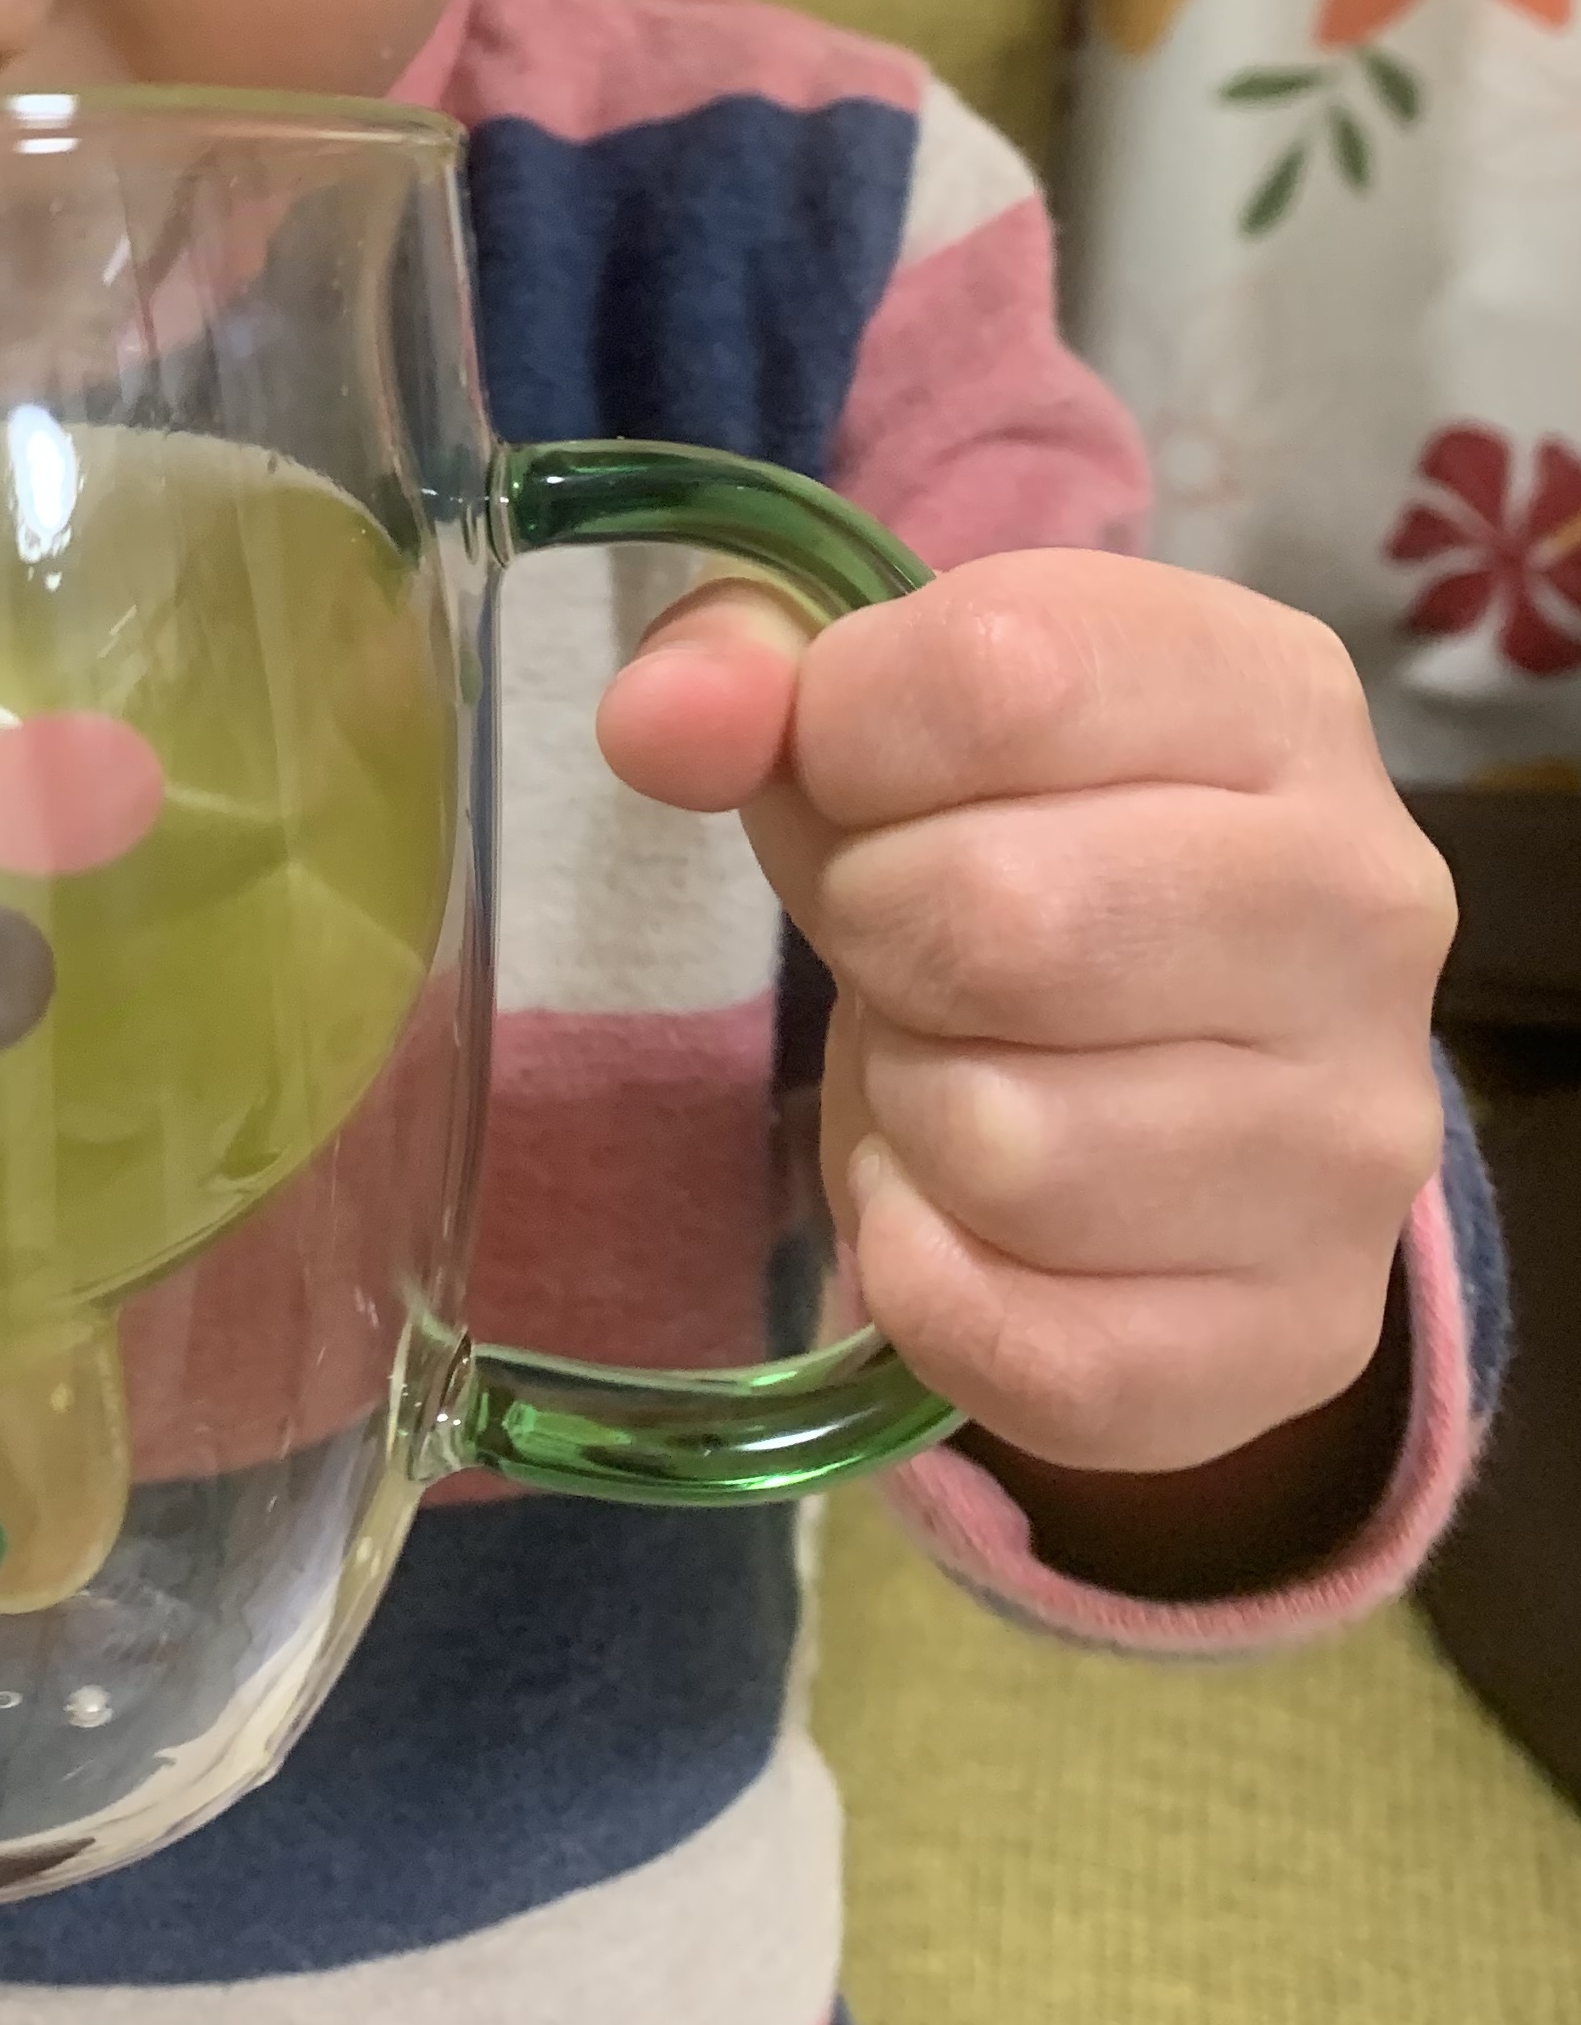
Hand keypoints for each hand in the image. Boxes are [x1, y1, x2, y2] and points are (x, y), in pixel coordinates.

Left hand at [595, 552, 1454, 1483]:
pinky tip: (957, 1207)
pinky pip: (1037, 1349)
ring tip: (957, 1060)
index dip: (850, 737)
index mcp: (1273, 694)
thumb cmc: (1003, 845)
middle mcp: (1366, 902)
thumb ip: (748, 679)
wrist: (1149, 1067)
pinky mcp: (1306, 1331)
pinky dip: (932, 1280)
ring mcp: (1359, 1136)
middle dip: (877, 932)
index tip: (854, 776)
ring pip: (1010, 1146)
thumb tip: (659, 724)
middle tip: (900, 940)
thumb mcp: (874, 722)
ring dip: (912, 1109)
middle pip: (1000, 920)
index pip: (1001, 674)